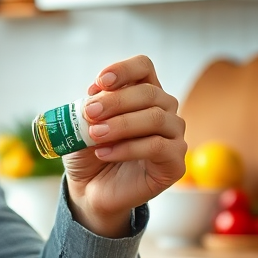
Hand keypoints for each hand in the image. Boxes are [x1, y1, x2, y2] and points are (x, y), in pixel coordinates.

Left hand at [63, 55, 186, 237]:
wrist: (90, 189)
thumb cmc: (89, 152)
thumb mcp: (82, 125)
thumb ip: (91, 107)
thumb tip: (96, 93)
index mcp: (144, 94)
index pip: (144, 67)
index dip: (124, 70)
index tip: (100, 81)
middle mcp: (164, 111)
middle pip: (149, 93)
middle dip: (116, 101)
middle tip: (89, 113)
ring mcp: (173, 137)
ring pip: (156, 118)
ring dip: (121, 124)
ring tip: (95, 134)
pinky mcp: (175, 163)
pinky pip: (158, 147)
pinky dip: (128, 148)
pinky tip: (104, 153)